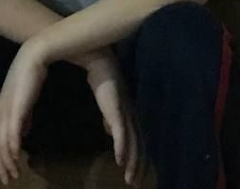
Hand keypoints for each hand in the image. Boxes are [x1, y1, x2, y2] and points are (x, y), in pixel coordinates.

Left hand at [0, 41, 47, 183]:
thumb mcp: (24, 101)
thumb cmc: (30, 76)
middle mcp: (0, 111)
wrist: (33, 56)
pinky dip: (12, 145)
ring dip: (6, 159)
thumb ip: (23, 117)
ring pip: (1, 140)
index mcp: (0, 110)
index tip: (1, 171)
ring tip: (13, 173)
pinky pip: (12, 129)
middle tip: (7, 179)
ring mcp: (7, 108)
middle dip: (0, 163)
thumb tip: (23, 134)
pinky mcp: (16, 105)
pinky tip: (16, 155)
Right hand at [83, 50, 142, 185]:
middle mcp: (132, 116)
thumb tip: (109, 132)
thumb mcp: (108, 105)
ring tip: (128, 179)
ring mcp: (125, 113)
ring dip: (131, 162)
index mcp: (131, 115)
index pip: (138, 141)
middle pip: (139, 145)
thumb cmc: (104, 82)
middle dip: (138, 166)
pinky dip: (121, 147)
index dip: (138, 160)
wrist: (101, 63)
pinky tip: (118, 160)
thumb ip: (110, 119)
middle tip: (134, 184)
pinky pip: (120, 132)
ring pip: (132, 142)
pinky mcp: (116, 110)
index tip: (135, 176)